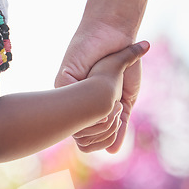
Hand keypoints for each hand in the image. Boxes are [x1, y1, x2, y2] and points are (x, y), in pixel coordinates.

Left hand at [55, 22, 145, 153]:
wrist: (118, 36)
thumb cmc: (124, 65)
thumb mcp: (125, 101)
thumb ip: (120, 126)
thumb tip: (112, 152)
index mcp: (87, 110)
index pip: (89, 139)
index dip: (107, 135)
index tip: (120, 112)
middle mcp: (73, 103)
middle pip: (81, 136)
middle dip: (104, 125)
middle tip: (116, 104)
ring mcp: (66, 92)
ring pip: (76, 124)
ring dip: (100, 114)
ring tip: (112, 95)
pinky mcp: (62, 79)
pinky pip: (73, 106)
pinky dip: (92, 103)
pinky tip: (102, 89)